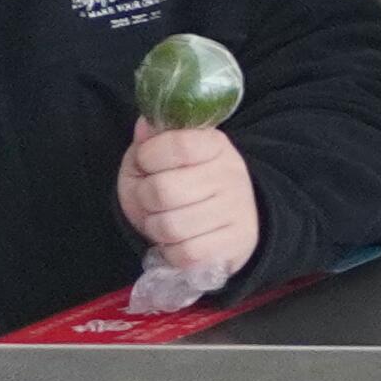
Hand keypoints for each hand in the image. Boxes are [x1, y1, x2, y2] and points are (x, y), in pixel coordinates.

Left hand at [117, 119, 258, 296]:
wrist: (227, 219)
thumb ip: (150, 141)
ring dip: (155, 227)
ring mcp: (236, 211)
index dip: (149, 156)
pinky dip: (171, 251)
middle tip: (152, 199)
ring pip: (170, 227)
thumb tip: (144, 126)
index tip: (149, 163)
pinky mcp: (235, 245)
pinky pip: (185, 254)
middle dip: (144, 198)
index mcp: (215, 145)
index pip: (177, 145)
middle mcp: (231, 174)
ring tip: (164, 220)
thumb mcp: (160, 157)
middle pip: (162, 191)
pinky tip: (178, 240)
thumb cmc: (182, 184)